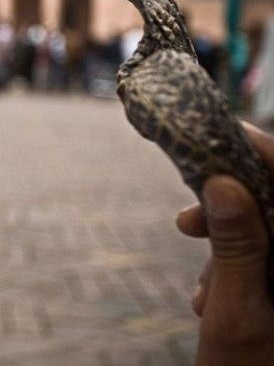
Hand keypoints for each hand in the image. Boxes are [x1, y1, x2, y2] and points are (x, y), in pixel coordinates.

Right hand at [176, 123, 273, 364]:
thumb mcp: (240, 310)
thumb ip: (238, 246)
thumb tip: (224, 183)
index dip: (260, 150)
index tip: (217, 138)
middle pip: (272, 203)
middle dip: (226, 210)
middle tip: (184, 223)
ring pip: (261, 231)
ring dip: (222, 251)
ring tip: (201, 291)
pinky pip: (258, 258)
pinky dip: (227, 271)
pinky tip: (210, 301)